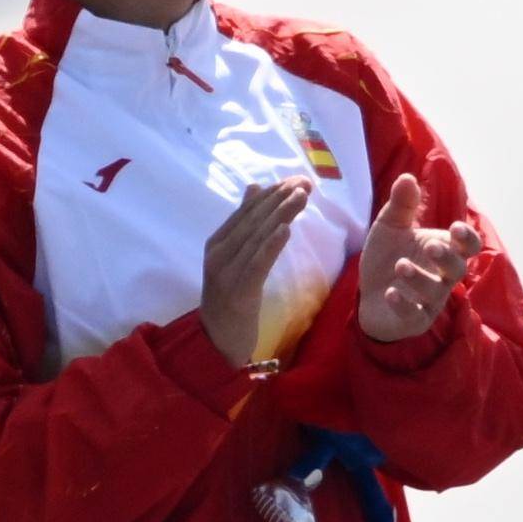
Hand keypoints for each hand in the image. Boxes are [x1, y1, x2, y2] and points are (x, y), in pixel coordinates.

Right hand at [198, 177, 310, 370]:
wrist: (217, 342)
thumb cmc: (231, 299)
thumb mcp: (235, 260)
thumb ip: (244, 227)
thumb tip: (255, 188)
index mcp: (217, 243)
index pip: (247, 212)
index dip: (272, 194)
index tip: (296, 179)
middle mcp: (218, 254)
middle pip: (253, 220)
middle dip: (280, 198)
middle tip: (305, 182)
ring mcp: (225, 272)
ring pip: (256, 238)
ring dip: (280, 215)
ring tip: (301, 196)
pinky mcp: (238, 292)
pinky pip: (256, 265)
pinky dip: (270, 246)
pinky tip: (286, 230)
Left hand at [355, 176, 481, 342]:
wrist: (367, 293)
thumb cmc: (387, 258)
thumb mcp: (390, 228)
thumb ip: (401, 205)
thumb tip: (407, 177)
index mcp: (444, 252)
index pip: (469, 247)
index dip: (468, 239)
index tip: (455, 228)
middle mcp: (442, 277)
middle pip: (458, 269)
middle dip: (447, 258)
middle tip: (430, 246)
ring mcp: (430, 300)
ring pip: (437, 292)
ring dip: (420, 278)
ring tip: (400, 265)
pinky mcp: (414, 319)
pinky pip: (415, 315)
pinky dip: (404, 304)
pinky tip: (390, 293)